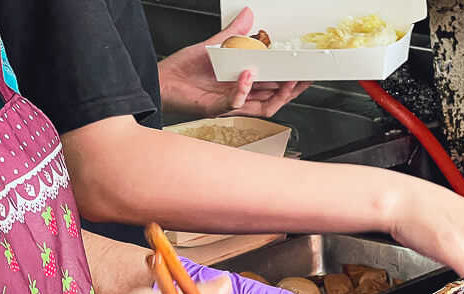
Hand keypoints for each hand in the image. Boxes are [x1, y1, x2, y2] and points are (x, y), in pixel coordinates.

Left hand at [158, 6, 311, 117]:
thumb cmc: (183, 70)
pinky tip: (247, 76)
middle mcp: (238, 98)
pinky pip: (234, 102)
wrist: (161, 80)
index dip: (290, 83)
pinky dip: (243, 90)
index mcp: (241, 86)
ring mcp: (228, 104)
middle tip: (302, 79)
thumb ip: (234, 33)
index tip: (302, 73)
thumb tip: (248, 16)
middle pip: (273, 100)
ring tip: (285, 80)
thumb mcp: (215, 46)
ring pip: (261, 106)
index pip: (273, 89)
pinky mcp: (214, 107)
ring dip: (276, 94)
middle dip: (291, 90)